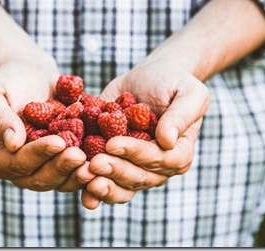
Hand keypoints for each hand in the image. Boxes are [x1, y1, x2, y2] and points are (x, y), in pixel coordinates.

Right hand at [0, 57, 94, 190]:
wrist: (31, 74)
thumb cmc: (6, 81)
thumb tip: (13, 143)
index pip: (17, 163)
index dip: (38, 154)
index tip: (59, 142)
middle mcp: (19, 170)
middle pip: (40, 177)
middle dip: (61, 167)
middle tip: (81, 156)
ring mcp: (43, 168)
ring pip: (61, 180)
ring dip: (78, 174)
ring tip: (96, 162)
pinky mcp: (62, 162)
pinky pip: (76, 170)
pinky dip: (90, 167)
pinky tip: (105, 158)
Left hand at [81, 61, 209, 208]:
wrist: (150, 78)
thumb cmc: (173, 83)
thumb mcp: (188, 93)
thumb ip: (181, 116)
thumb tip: (167, 140)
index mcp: (178, 153)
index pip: (159, 160)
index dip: (136, 154)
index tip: (113, 143)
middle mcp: (157, 167)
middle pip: (138, 177)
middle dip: (114, 171)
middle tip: (93, 164)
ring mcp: (133, 167)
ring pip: (120, 186)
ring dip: (101, 185)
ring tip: (82, 176)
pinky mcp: (113, 161)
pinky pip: (103, 178)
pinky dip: (88, 185)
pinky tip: (75, 182)